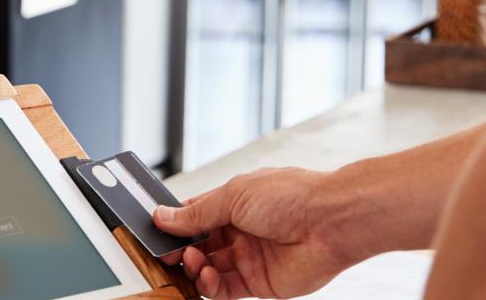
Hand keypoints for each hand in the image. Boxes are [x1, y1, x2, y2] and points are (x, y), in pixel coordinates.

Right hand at [153, 168, 357, 298]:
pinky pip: (223, 289)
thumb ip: (196, 213)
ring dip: (192, 267)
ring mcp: (248, 258)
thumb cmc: (291, 197)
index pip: (195, 216)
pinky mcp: (257, 283)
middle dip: (178, 249)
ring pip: (206, 269)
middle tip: (164, 252)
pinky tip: (204, 275)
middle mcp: (240, 231)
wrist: (330, 223)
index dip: (174, 224)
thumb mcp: (233, 196)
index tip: (155, 230)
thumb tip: (163, 216)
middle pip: (197, 245)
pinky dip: (208, 286)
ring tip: (189, 260)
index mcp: (234, 204)